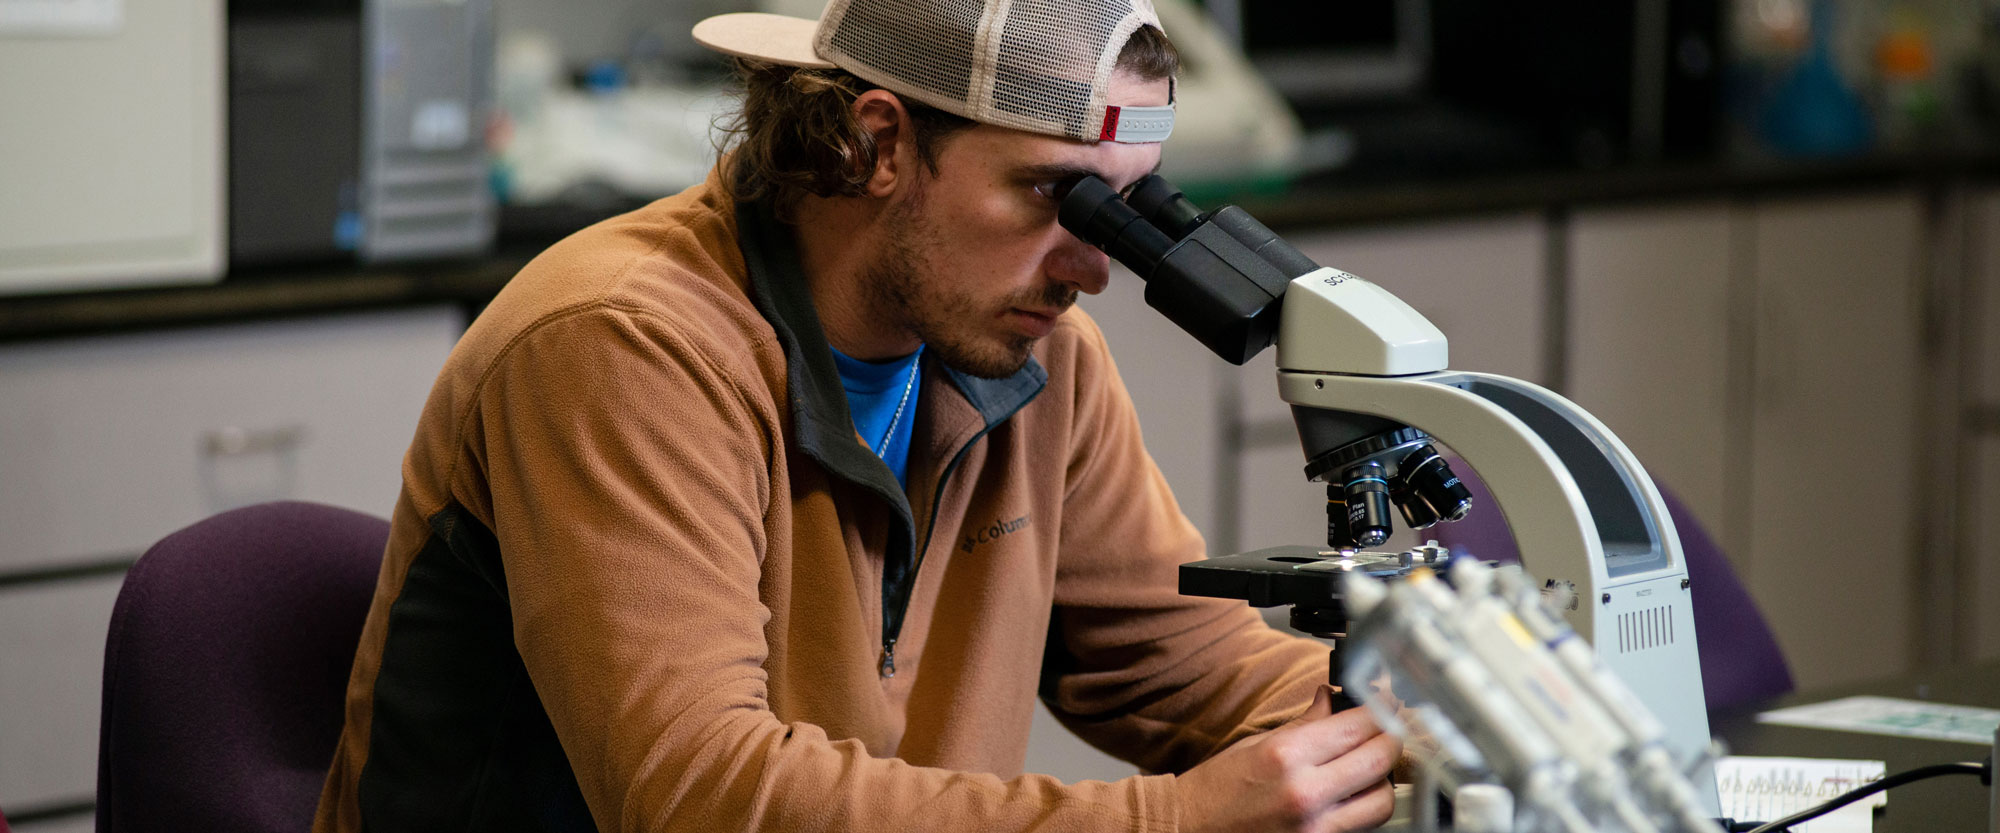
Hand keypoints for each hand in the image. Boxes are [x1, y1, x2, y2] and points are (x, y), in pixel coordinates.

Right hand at [1174, 685, 1399, 832]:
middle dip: (1390, 739)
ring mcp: (1316, 827)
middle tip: (1386, 730)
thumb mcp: (1256, 745)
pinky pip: (1362, 826)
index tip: (1384, 703)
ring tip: (1368, 768)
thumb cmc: (1215, 790)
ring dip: (1382, 780)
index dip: (1381, 710)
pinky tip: (1354, 795)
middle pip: (1379, 759)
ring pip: (1382, 799)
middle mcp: (1305, 791)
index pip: (1358, 725)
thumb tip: (1332, 701)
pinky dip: (1365, 807)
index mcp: (1287, 755)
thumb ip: (1304, 724)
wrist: (1188, 830)